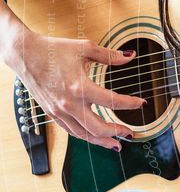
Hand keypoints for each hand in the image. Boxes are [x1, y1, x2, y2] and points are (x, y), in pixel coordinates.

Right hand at [7, 29, 145, 150]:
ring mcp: (59, 111)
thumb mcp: (85, 48)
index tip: (142, 103)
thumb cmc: (54, 50)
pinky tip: (94, 137)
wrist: (25, 54)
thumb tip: (130, 57)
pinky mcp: (52, 113)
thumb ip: (109, 55)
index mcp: (80, 87)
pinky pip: (71, 130)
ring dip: (101, 141)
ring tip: (116, 144)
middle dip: (117, 132)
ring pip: (83, 134)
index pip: (111, 102)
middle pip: (98, 127)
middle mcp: (69, 103)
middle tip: (131, 133)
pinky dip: (85, 136)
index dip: (130, 104)